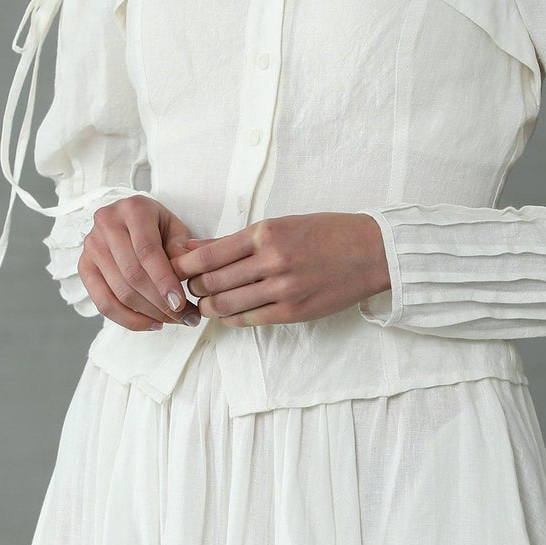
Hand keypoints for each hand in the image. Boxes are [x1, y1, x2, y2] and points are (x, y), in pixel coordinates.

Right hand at [77, 196, 202, 330]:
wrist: (129, 218)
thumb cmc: (157, 225)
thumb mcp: (175, 228)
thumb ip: (181, 251)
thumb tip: (185, 278)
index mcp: (133, 209)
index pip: (147, 251)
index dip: (164, 280)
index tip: (180, 304)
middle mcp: (107, 224)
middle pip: (132, 275)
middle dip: (160, 303)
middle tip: (185, 318)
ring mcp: (91, 246)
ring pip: (119, 291)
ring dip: (149, 314)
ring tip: (173, 321)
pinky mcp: (84, 266)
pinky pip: (103, 303)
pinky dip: (128, 319)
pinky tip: (151, 323)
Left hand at [168, 213, 390, 326]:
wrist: (371, 251)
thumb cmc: (325, 233)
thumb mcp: (279, 224)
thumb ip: (234, 240)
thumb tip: (192, 248)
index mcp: (266, 232)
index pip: (208, 255)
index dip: (183, 266)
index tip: (174, 268)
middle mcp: (272, 260)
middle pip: (211, 282)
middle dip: (192, 287)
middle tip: (186, 287)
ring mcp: (283, 288)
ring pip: (225, 304)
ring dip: (207, 307)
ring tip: (204, 303)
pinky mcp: (293, 311)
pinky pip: (248, 320)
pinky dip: (230, 318)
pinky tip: (227, 313)